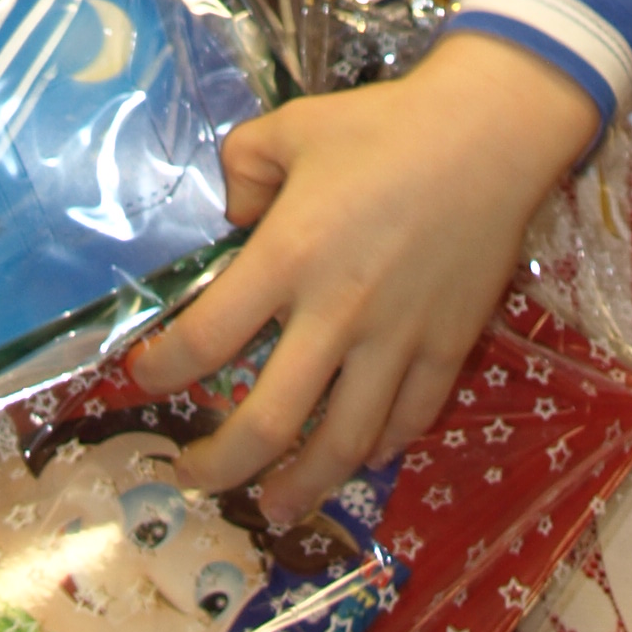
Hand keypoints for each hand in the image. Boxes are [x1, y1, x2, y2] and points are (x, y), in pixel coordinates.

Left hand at [135, 31, 600, 524]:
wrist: (487, 135)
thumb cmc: (382, 127)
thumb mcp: (290, 126)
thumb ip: (241, 167)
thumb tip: (230, 218)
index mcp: (287, 257)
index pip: (205, 339)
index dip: (162, 370)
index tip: (144, 377)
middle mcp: (336, 314)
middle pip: (267, 423)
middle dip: (219, 465)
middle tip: (194, 478)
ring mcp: (396, 341)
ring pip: (341, 445)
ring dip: (299, 487)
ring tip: (272, 505)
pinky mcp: (446, 349)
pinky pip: (407, 421)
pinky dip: (376, 449)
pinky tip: (355, 456)